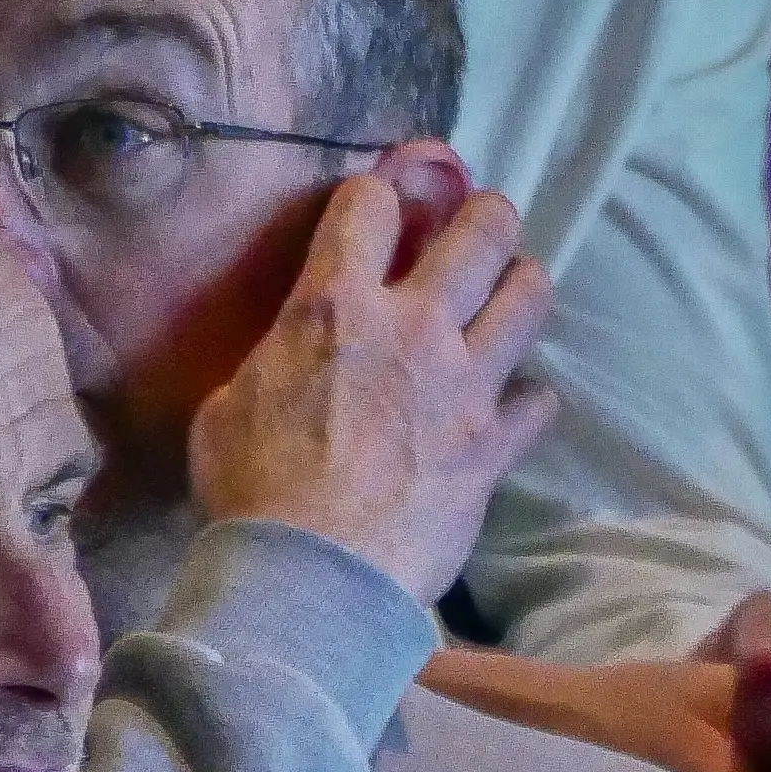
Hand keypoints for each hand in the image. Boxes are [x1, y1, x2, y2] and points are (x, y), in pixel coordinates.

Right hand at [185, 172, 553, 605]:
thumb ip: (277, 361)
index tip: (385, 206)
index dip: (380, 196)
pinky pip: (539, 400)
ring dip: (524, 286)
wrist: (311, 575)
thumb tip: (291, 359)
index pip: (372, 204)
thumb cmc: (250, 492)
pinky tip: (513, 407)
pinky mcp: (496, 442)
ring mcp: (466, 383)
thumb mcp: (230, 405)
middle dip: (488, 216)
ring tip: (515, 291)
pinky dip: (529, 400)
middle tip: (484, 225)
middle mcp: (413, 327)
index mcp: (335, 306)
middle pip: (483, 231)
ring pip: (530, 297)